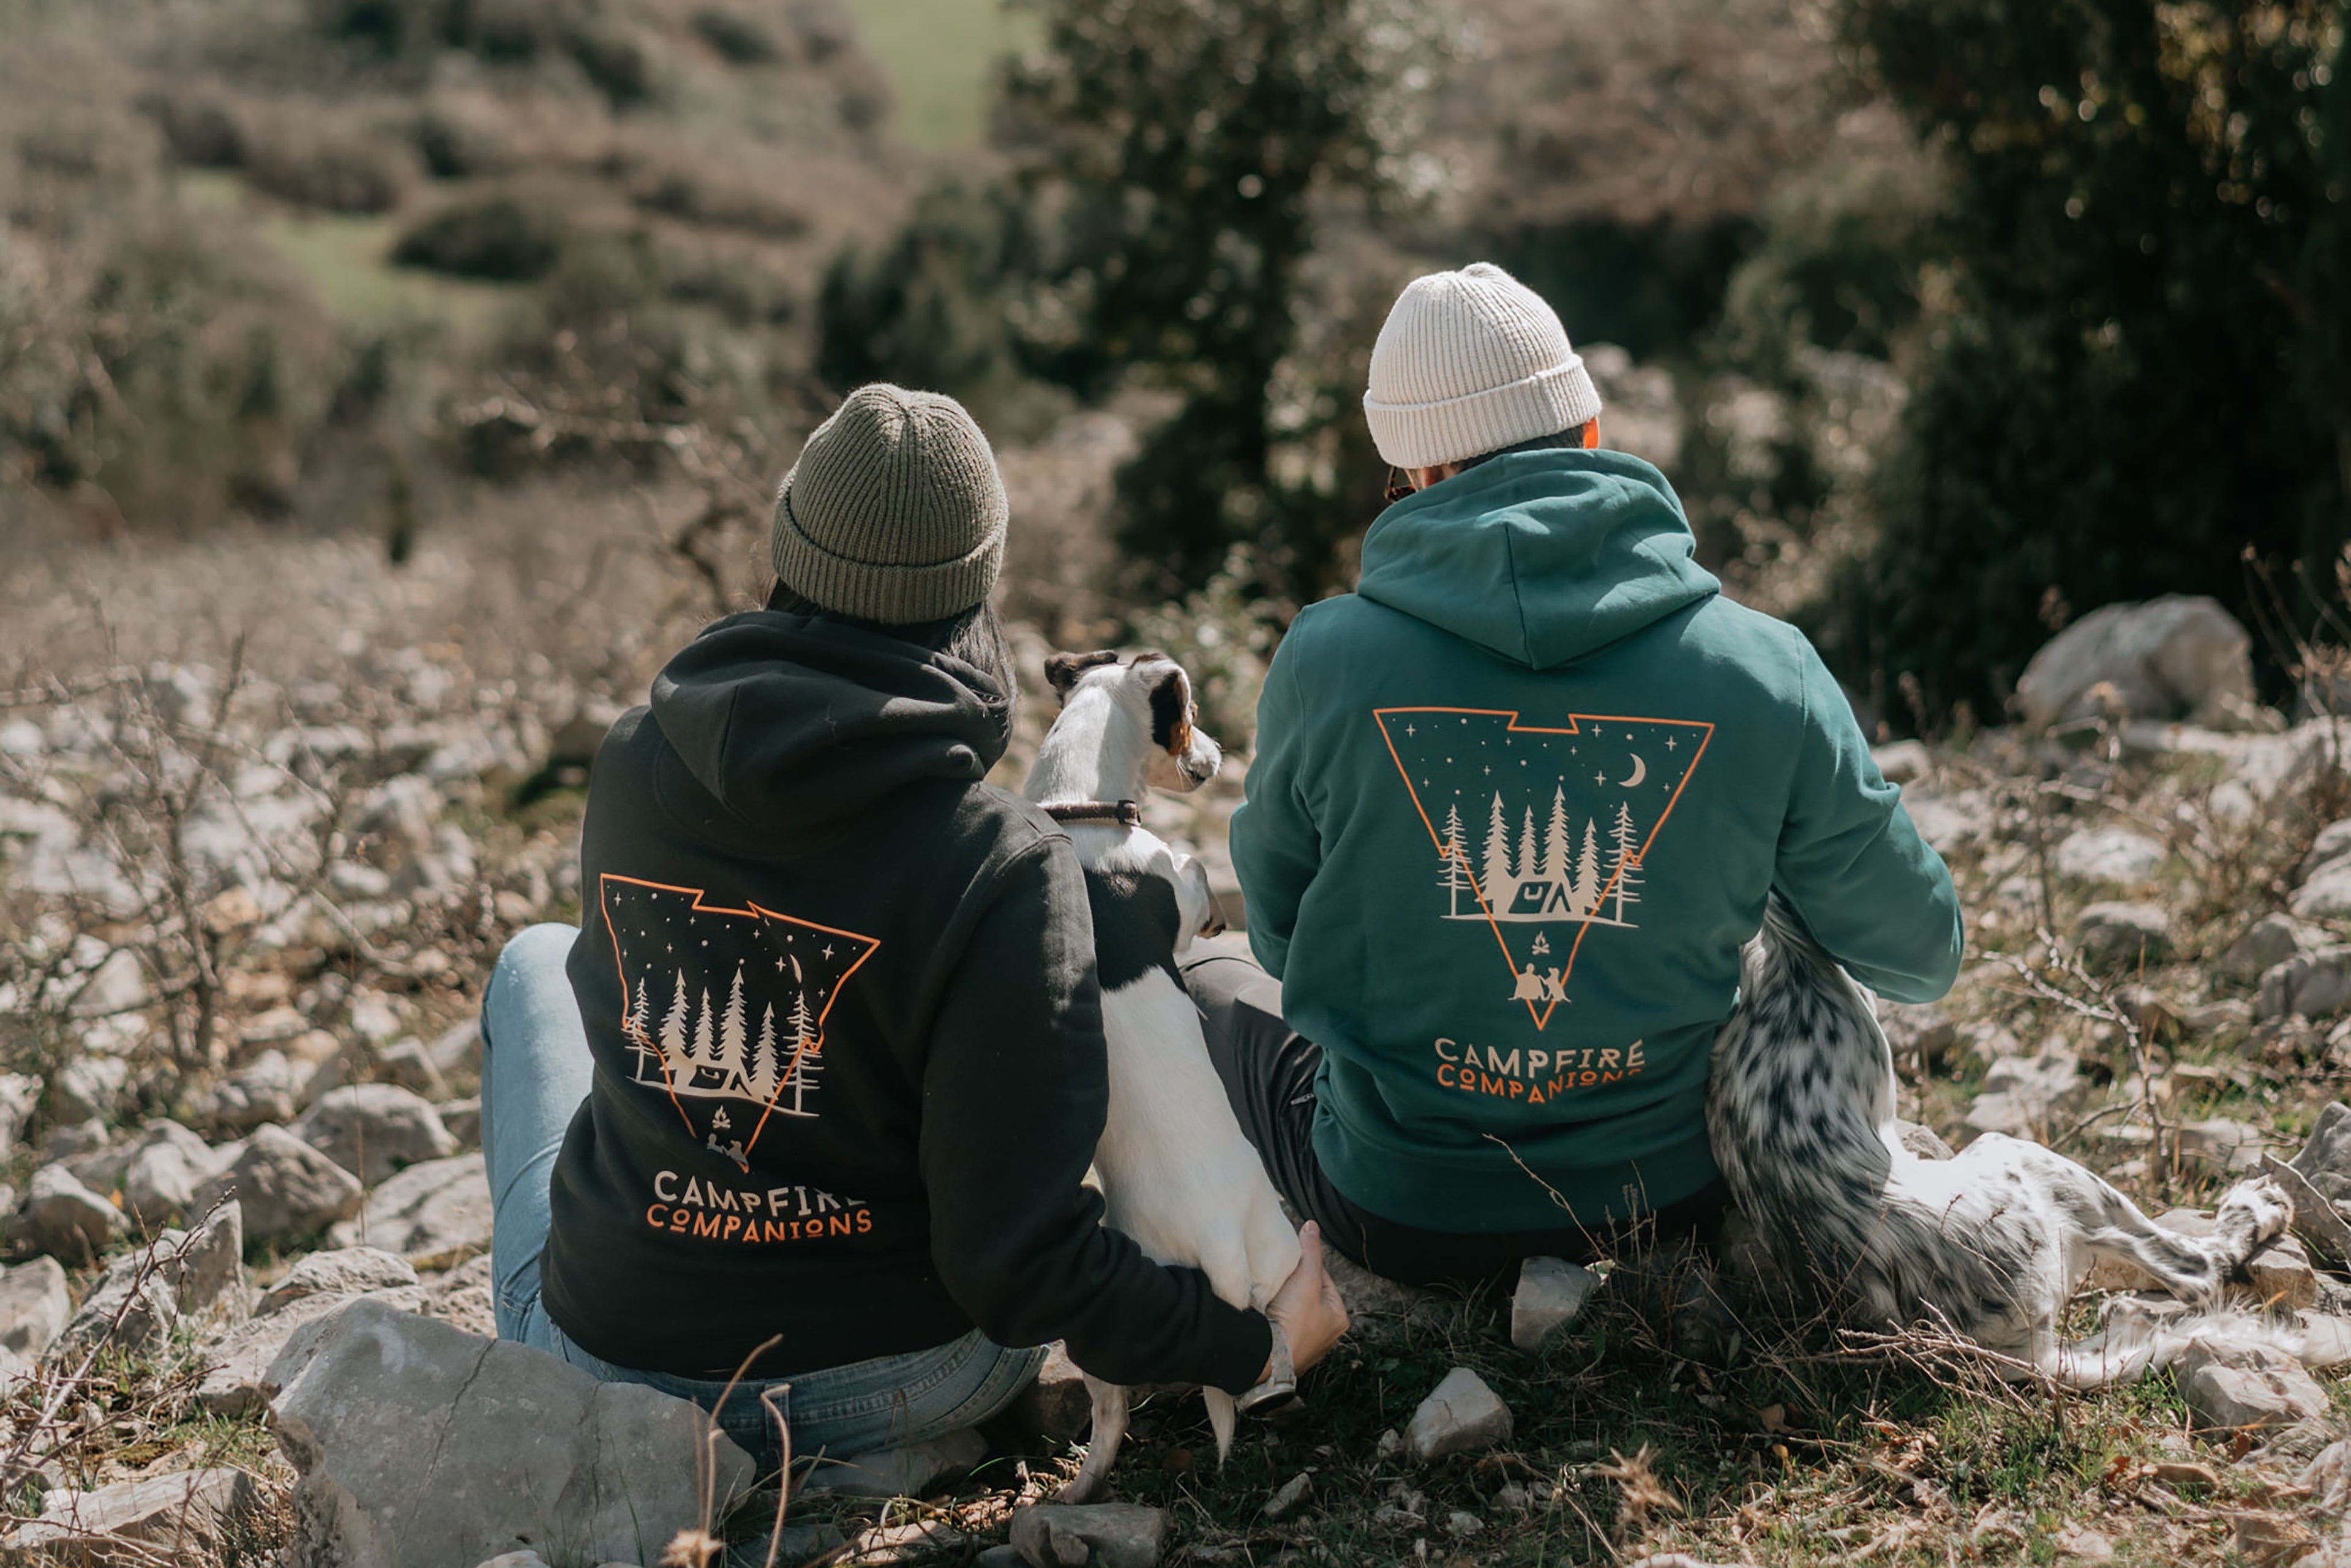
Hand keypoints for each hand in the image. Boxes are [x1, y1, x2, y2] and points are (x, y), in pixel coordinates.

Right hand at [1264, 1221, 1348, 1377]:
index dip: (1305, 1266)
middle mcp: (1327, 1335)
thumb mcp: (1305, 1277)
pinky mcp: (1288, 1353)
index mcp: (1339, 1317)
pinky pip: (1282, 1327)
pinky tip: (1265, 1311)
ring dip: (1283, 1302)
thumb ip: (1310, 1250)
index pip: (1322, 1279)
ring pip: (1294, 1311)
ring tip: (1271, 1293)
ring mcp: (1307, 1346)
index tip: (1290, 1262)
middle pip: (1307, 1295)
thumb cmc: (1293, 1319)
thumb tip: (1312, 1226)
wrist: (1267, 1355)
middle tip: (1279, 1277)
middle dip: (1294, 1285)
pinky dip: (1275, 1318)